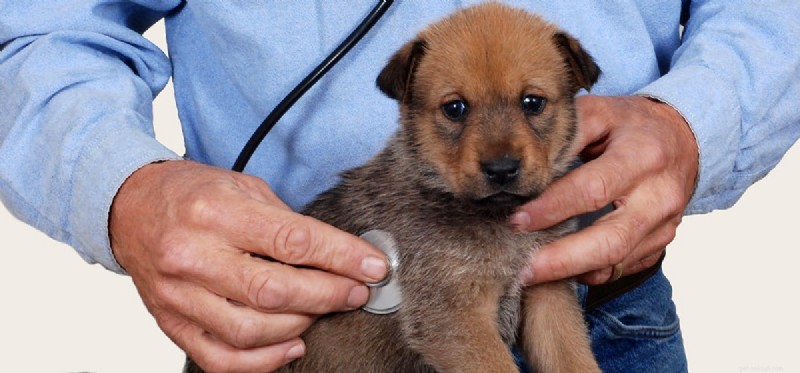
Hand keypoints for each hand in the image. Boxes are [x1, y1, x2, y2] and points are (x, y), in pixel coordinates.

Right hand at [109, 160, 388, 372]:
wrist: (129, 208)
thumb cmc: (192, 194)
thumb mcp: (243, 187)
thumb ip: (287, 223)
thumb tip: (340, 255)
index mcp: (216, 213)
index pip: (292, 241)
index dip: (342, 257)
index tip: (373, 267)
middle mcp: (193, 256)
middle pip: (275, 291)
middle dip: (328, 295)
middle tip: (355, 292)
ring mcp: (179, 295)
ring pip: (251, 330)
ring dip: (301, 326)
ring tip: (323, 311)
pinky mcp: (172, 322)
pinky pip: (221, 359)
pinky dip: (264, 362)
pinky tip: (291, 345)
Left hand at [512, 95, 697, 284]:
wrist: (684, 138)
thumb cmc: (631, 125)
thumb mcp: (601, 113)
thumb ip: (567, 134)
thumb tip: (527, 167)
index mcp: (642, 156)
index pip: (593, 190)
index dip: (552, 208)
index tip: (517, 221)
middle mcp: (659, 196)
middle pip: (610, 241)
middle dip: (561, 259)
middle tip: (523, 268)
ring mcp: (664, 225)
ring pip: (616, 262)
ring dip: (570, 272)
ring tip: (532, 275)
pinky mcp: (661, 243)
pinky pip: (622, 269)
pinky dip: (589, 273)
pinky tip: (560, 270)